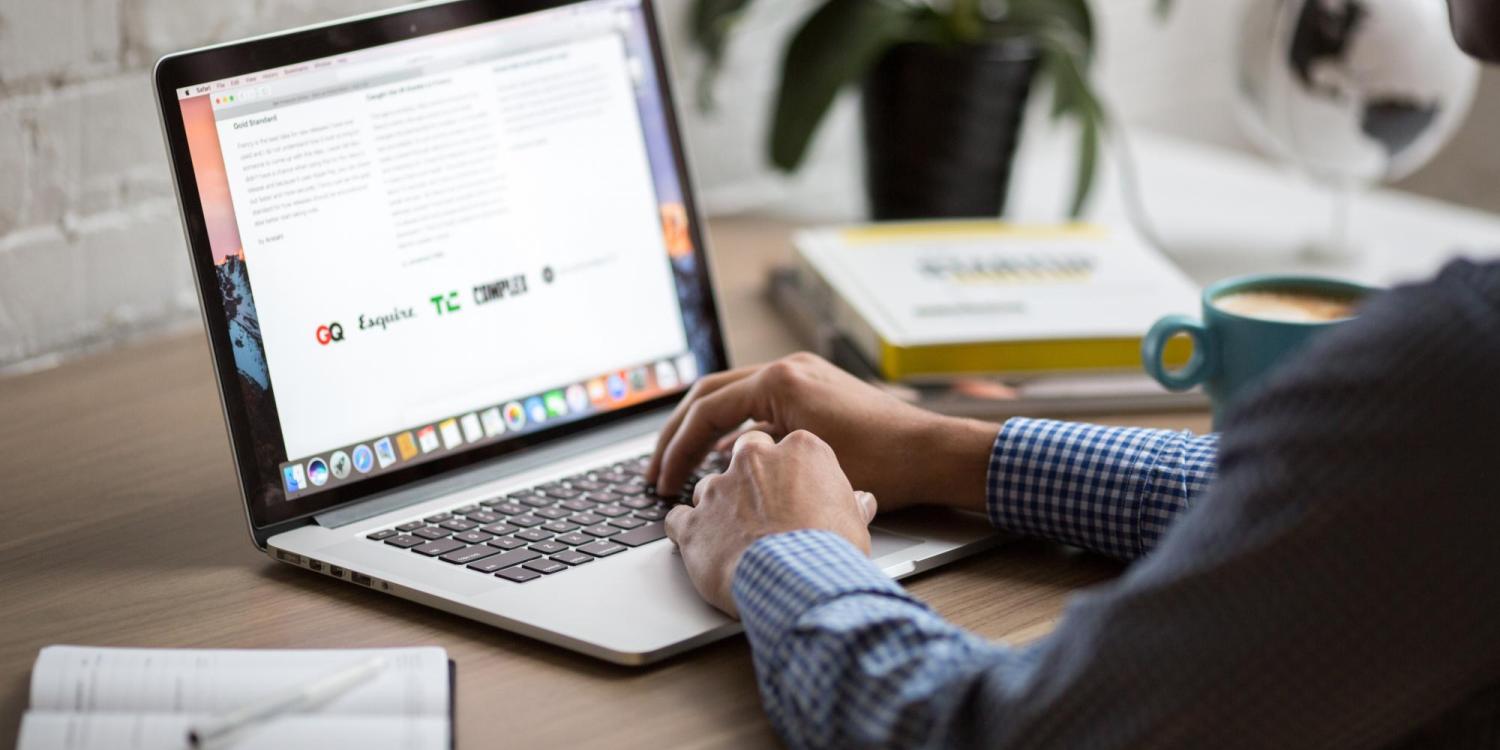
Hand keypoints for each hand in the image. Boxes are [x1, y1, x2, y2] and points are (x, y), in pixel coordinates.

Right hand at [647, 352, 996, 512]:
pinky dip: (737, 432)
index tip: (663, 482)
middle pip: (710, 395)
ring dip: (704, 432)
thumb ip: (754, 460)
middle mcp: (789, 369)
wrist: (934, 454)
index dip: (677, 450)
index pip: (706, 410)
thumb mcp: (806, 464)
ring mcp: (803, 376)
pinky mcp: (815, 391)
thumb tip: (717, 471)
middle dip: (678, 435)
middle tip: (657, 472)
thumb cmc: (883, 465)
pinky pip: (760, 406)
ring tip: (683, 469)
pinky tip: (728, 464)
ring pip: (733, 398)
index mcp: (781, 380)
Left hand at [666, 429, 877, 615]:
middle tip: (762, 507)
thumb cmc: (831, 551)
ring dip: (719, 508)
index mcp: (799, 450)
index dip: (789, 472)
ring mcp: (719, 489)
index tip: (793, 491)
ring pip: (709, 487)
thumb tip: (862, 502)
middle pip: (744, 456)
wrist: (798, 582)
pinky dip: (687, 531)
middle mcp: (754, 460)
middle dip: (749, 477)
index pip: (787, 447)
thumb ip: (851, 504)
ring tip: (735, 538)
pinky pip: (678, 519)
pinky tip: (701, 548)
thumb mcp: (855, 523)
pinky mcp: (693, 522)